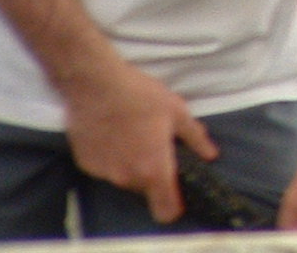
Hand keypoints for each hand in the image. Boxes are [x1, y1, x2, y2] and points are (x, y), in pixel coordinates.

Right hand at [60, 57, 214, 223]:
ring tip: (134, 135)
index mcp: (154, 170)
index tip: (178, 192)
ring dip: (132, 166)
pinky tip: (113, 133)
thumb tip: (211, 155)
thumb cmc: (142, 96)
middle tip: (156, 147)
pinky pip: (106, 169)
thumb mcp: (177, 112)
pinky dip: (112, 158)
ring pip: (125, 179)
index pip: (166, 211)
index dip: (175, 206)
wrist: (96, 85)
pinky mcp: (86, 165)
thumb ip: (195, 138)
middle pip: (146, 191)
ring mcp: (104, 174)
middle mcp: (127, 179)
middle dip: (153, 175)